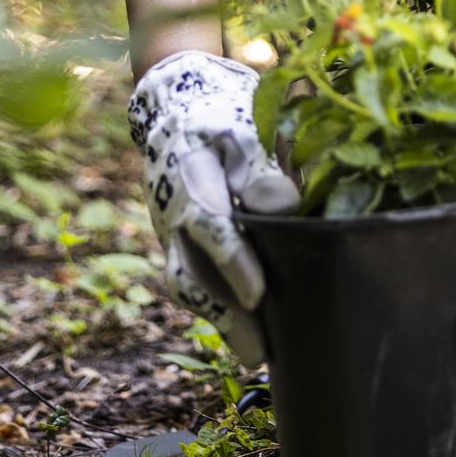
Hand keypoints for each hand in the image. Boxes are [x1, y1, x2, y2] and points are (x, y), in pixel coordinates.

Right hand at [127, 50, 299, 366]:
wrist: (178, 102)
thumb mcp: (245, 125)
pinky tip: (249, 335)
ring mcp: (170, 230)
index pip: (207, 221)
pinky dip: (217, 308)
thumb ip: (261, 168)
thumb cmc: (224, 113)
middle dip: (222, 313)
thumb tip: (284, 209)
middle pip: (188, 271)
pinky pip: (193, 281)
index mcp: (191, 172)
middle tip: (259, 351)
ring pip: (187, 284)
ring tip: (256, 355)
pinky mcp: (177, 243)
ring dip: (219, 320)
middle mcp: (172, 209)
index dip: (231, 260)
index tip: (258, 293)